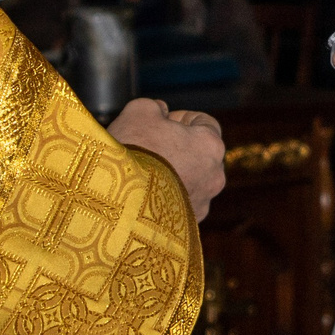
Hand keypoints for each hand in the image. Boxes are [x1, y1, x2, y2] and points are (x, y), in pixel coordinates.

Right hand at [107, 99, 225, 222]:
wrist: (119, 202)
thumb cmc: (133, 152)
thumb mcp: (139, 112)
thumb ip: (154, 107)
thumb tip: (159, 112)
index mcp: (211, 145)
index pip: (205, 123)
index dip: (181, 118)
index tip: (160, 122)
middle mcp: (215, 176)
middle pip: (199, 154)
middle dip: (177, 148)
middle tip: (149, 147)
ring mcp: (203, 204)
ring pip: (191, 182)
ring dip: (173, 175)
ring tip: (142, 175)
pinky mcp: (187, 227)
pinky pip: (180, 205)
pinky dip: (166, 199)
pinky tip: (142, 195)